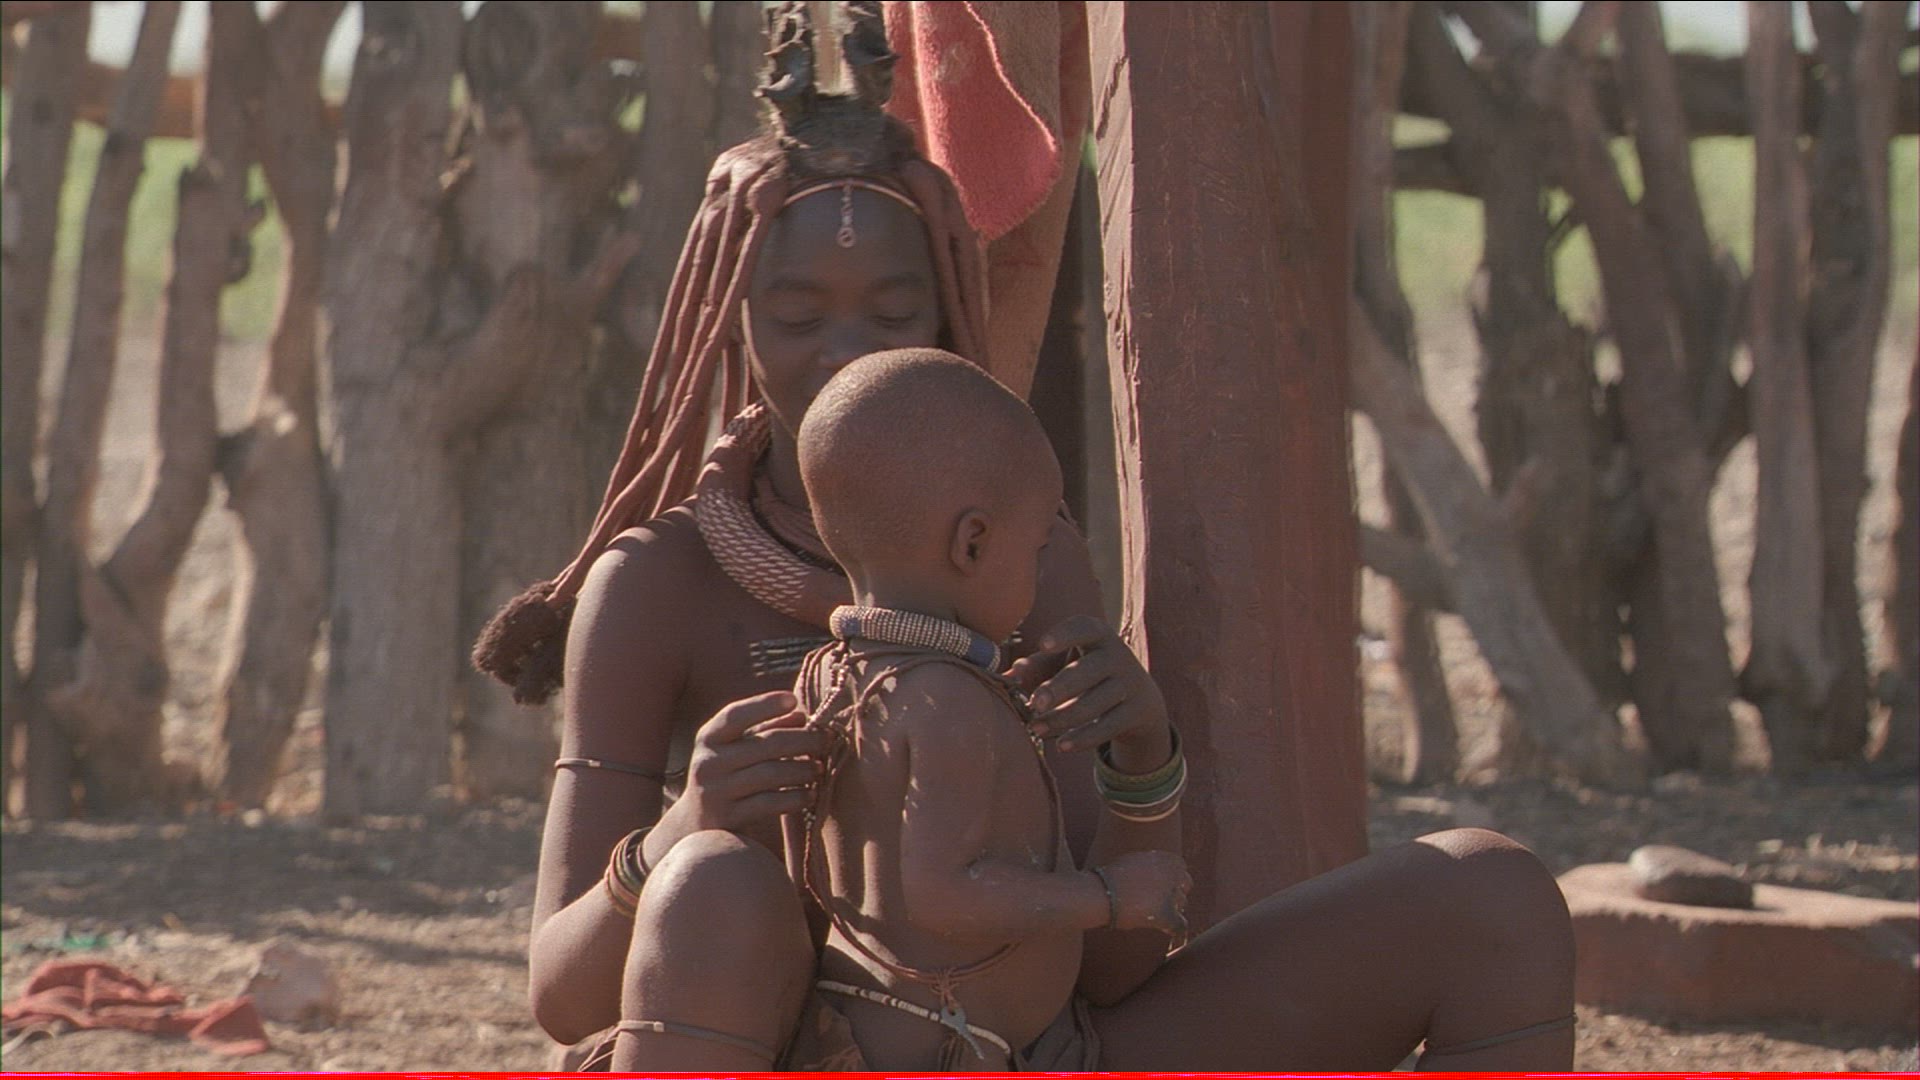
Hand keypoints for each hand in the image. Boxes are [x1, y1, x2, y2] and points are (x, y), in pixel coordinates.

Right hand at [667, 690, 825, 834]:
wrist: (697, 826)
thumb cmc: (727, 777)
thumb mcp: (737, 749)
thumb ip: (764, 729)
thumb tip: (800, 714)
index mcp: (708, 738)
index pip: (735, 714)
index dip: (765, 704)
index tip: (794, 700)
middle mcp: (707, 763)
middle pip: (765, 744)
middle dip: (802, 740)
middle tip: (825, 741)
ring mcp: (715, 792)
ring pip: (771, 774)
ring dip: (803, 769)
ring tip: (819, 768)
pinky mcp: (728, 819)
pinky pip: (771, 803)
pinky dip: (796, 797)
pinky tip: (810, 795)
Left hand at [1007, 615, 1168, 755]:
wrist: (1140, 701)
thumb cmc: (1087, 675)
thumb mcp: (1066, 665)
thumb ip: (1037, 667)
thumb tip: (1007, 677)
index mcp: (1097, 635)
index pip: (1084, 627)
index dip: (1064, 634)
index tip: (1042, 644)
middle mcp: (1117, 655)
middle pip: (1088, 670)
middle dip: (1060, 687)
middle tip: (1035, 702)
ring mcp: (1130, 684)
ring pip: (1095, 703)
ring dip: (1063, 718)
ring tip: (1035, 728)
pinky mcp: (1137, 712)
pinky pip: (1108, 726)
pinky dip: (1084, 738)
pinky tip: (1062, 746)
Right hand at [1097, 851, 1191, 935]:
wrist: (1103, 892)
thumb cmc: (1111, 877)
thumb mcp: (1134, 862)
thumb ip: (1150, 867)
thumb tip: (1155, 878)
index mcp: (1167, 858)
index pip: (1180, 868)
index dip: (1172, 878)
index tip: (1162, 885)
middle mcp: (1174, 873)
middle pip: (1186, 884)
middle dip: (1176, 891)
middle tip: (1160, 900)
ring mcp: (1173, 893)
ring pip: (1182, 903)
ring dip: (1172, 908)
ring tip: (1153, 913)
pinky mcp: (1167, 914)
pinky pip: (1180, 925)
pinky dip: (1178, 934)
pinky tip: (1175, 942)